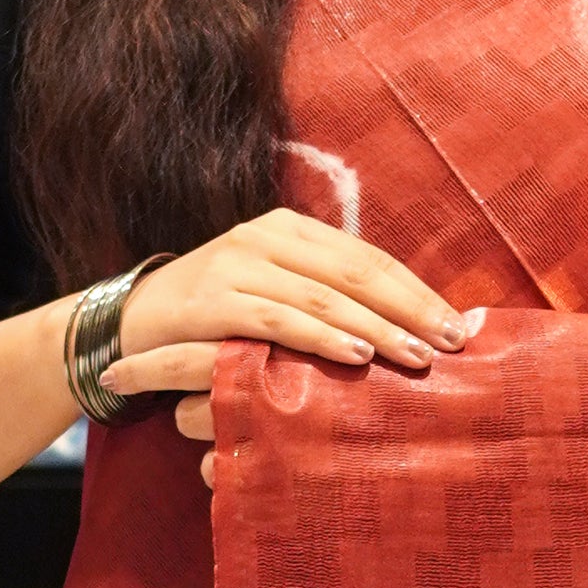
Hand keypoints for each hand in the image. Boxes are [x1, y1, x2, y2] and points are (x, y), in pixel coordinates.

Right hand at [101, 205, 473, 487]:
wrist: (128, 329)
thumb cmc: (213, 323)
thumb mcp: (272, 300)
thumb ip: (323, 303)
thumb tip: (402, 330)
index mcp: (290, 231)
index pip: (368, 257)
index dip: (416, 291)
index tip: (459, 325)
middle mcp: (266, 237)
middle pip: (356, 271)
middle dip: (410, 308)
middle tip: (452, 342)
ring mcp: (238, 265)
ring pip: (324, 296)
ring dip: (378, 327)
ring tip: (417, 356)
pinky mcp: (214, 301)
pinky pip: (281, 319)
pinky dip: (323, 338)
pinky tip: (358, 355)